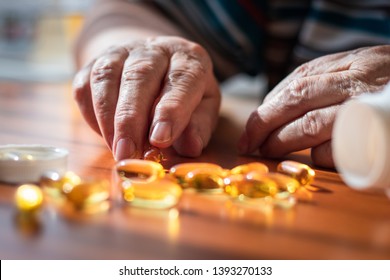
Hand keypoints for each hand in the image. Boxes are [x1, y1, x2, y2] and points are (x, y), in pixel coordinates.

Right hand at [73, 36, 220, 159]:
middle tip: (129, 153)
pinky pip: (85, 86)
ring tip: (117, 150)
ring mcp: (122, 52)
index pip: (182, 79)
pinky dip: (91, 114)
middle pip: (139, 77)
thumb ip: (199, 125)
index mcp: (188, 58)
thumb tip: (191, 146)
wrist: (155, 66)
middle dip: (131, 119)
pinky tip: (105, 135)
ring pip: (106, 78)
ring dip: (108, 119)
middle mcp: (155, 49)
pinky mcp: (95, 62)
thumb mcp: (203, 107)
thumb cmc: (184, 93)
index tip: (159, 140)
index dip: (170, 111)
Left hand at [238, 45, 389, 167]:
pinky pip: (341, 148)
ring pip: (313, 124)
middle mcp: (359, 78)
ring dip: (283, 142)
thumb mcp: (359, 72)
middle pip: (297, 99)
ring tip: (268, 151)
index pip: (296, 82)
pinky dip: (321, 156)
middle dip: (265, 125)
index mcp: (351, 61)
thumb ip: (325, 83)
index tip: (249, 129)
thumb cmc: (389, 88)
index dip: (267, 107)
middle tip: (249, 144)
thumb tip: (276, 108)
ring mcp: (370, 105)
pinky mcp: (379, 131)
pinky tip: (314, 158)